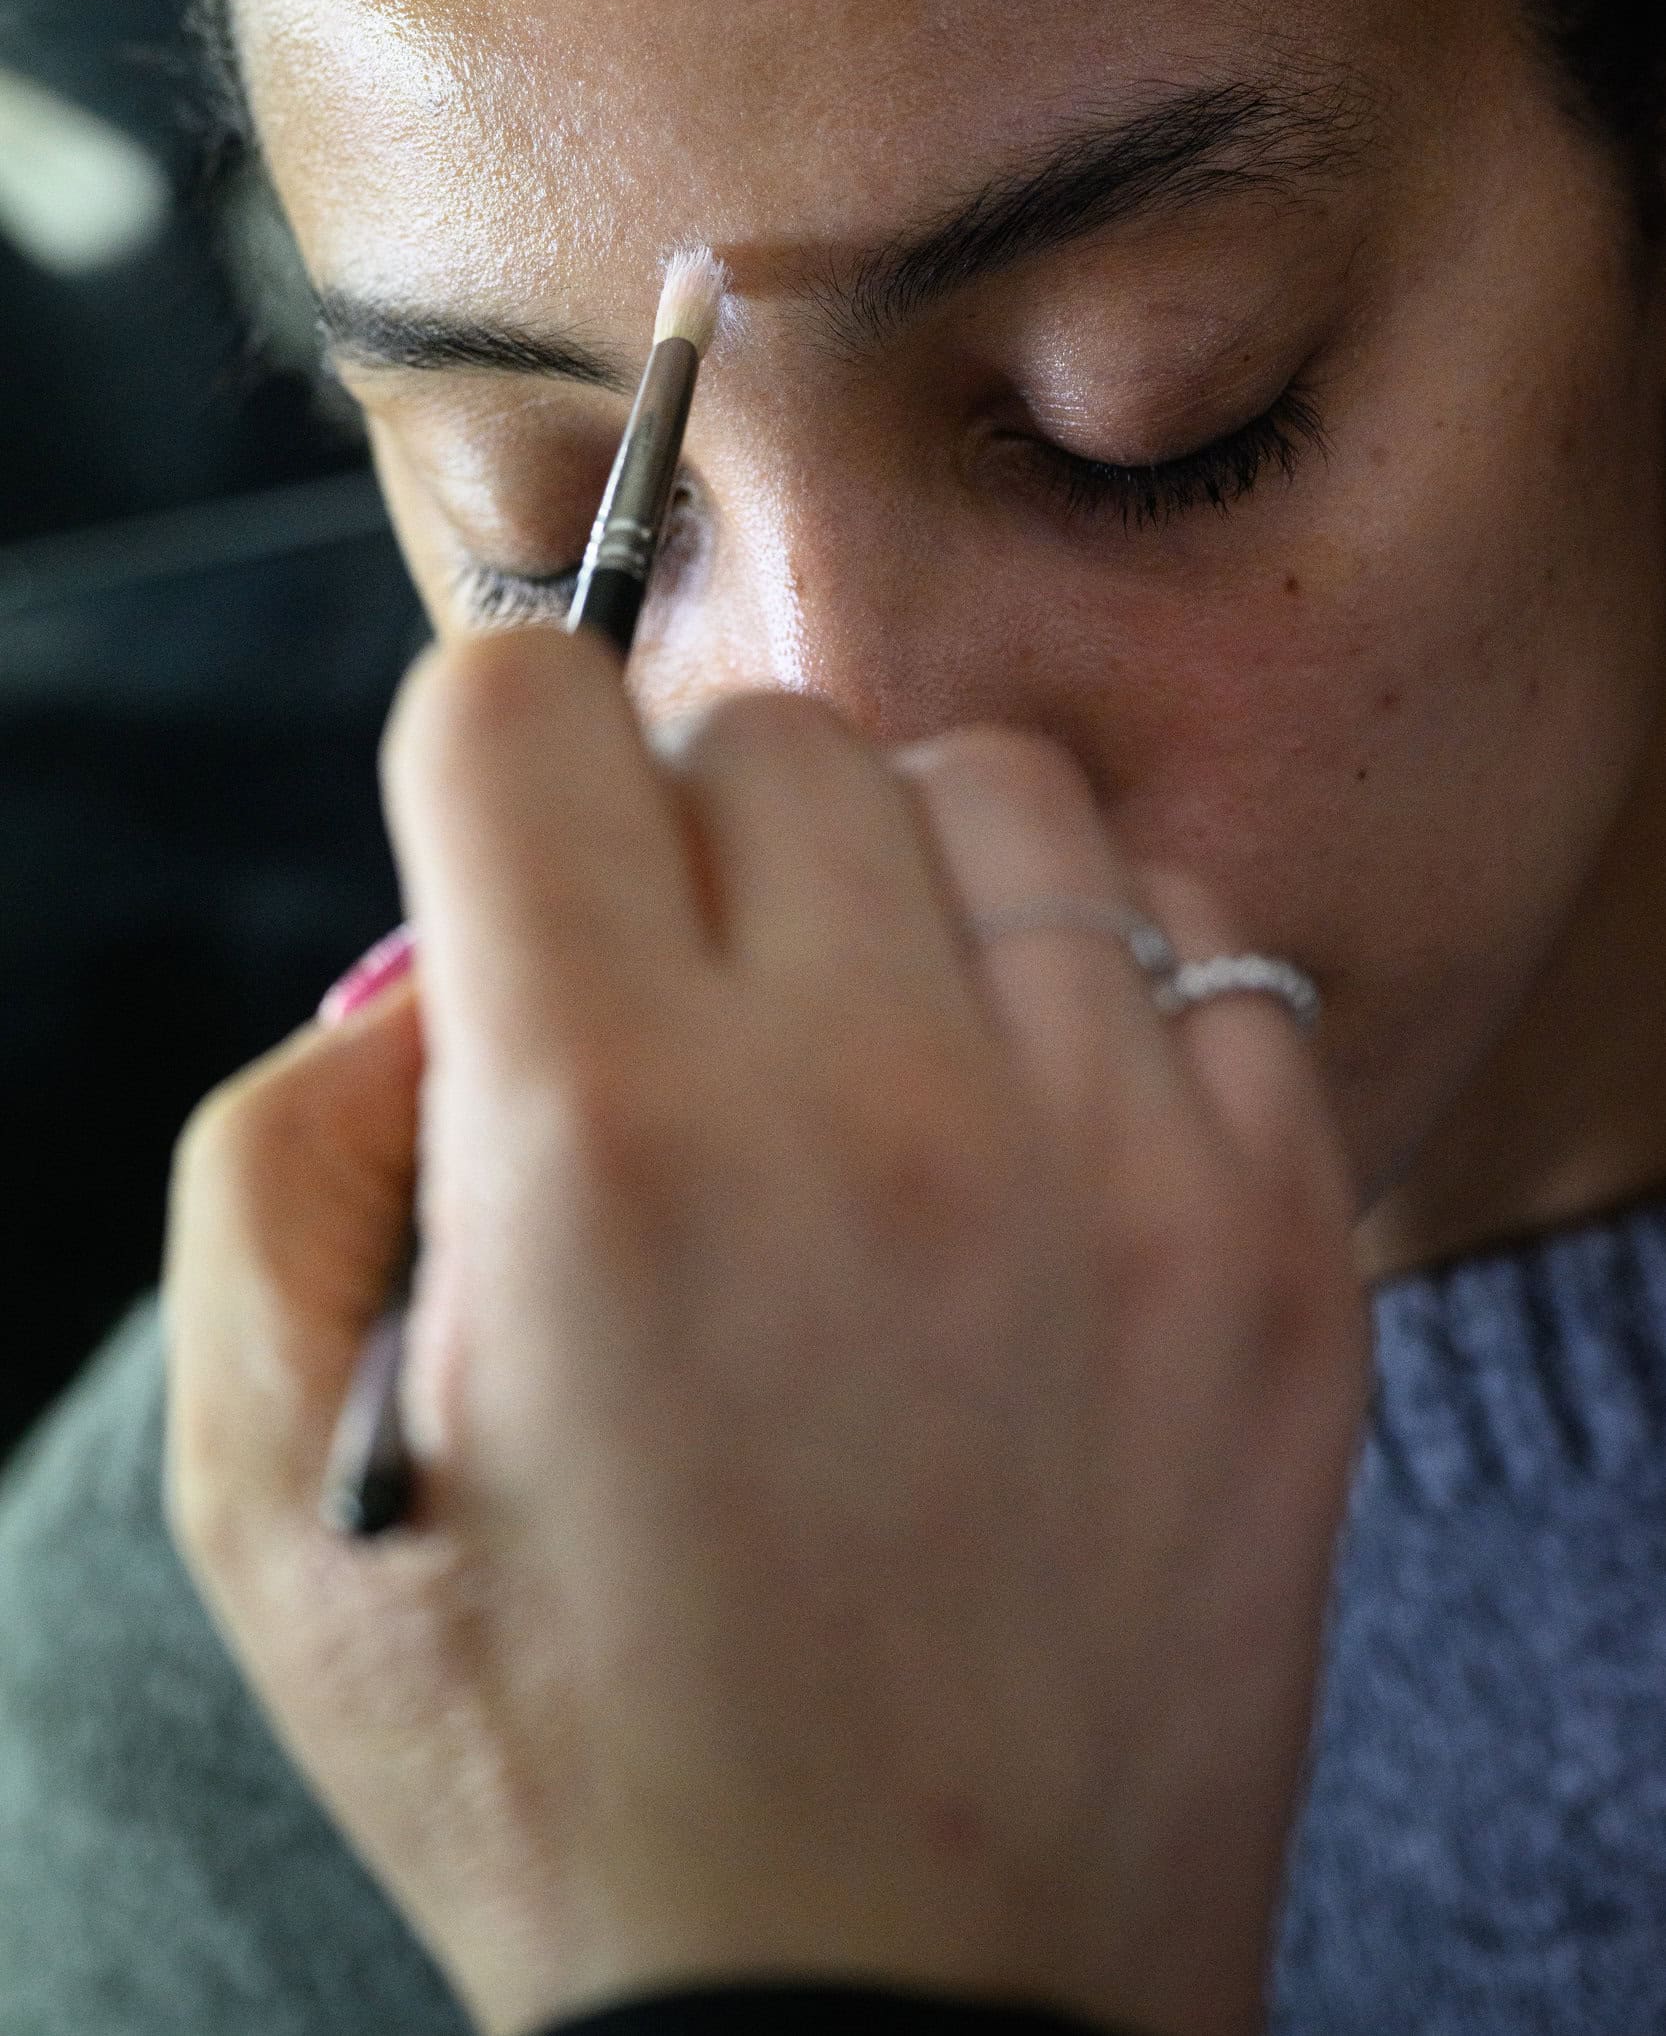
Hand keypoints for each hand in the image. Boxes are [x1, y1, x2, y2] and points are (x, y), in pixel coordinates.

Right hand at [165, 628, 1366, 2035]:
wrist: (895, 2024)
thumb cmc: (565, 1761)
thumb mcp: (275, 1486)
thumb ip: (288, 1153)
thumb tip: (433, 959)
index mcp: (599, 1137)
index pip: (522, 705)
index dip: (487, 764)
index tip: (521, 873)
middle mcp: (874, 1104)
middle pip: (772, 729)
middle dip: (690, 842)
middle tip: (686, 1026)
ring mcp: (1118, 1165)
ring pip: (1000, 790)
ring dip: (906, 889)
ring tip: (872, 1069)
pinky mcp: (1284, 1246)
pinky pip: (1202, 951)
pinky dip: (1101, 1009)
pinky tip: (1036, 1160)